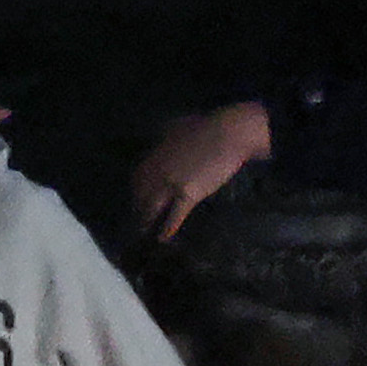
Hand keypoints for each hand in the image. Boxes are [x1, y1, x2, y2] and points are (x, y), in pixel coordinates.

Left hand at [133, 100, 273, 239]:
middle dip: (138, 209)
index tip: (137, 200)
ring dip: (147, 222)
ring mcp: (171, 183)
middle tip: (139, 221)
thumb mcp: (177, 127)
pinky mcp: (187, 194)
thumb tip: (161, 141)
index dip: (136, 191)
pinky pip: (173, 215)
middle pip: (141, 196)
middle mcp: (157, 170)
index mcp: (155, 154)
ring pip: (152, 207)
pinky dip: (167, 228)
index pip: (137, 178)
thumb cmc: (208, 127)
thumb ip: (165, 138)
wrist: (229, 132)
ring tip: (146, 234)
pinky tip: (163, 238)